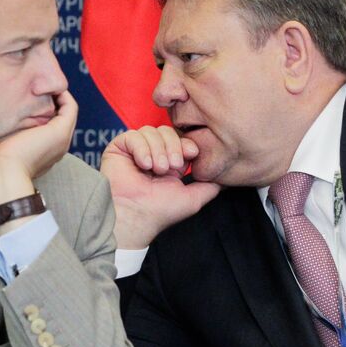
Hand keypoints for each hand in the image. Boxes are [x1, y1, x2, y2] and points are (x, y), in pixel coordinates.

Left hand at [0, 91, 78, 229]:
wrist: (0, 173)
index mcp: (40, 153)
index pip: (44, 126)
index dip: (36, 109)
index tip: (23, 94)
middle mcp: (54, 147)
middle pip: (57, 117)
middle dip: (48, 99)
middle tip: (34, 82)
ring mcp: (60, 140)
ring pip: (66, 111)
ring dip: (56, 94)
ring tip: (42, 80)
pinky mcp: (60, 132)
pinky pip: (70, 108)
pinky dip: (63, 94)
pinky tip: (47, 85)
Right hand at [100, 125, 220, 248]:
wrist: (136, 215)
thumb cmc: (161, 210)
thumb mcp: (194, 197)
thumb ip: (211, 185)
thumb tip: (226, 177)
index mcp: (169, 162)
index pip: (181, 139)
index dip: (187, 143)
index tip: (191, 154)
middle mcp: (152, 154)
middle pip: (167, 131)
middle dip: (173, 147)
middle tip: (170, 168)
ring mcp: (135, 150)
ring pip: (151, 131)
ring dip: (158, 150)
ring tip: (156, 170)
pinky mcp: (119, 148)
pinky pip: (134, 135)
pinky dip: (142, 149)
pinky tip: (143, 165)